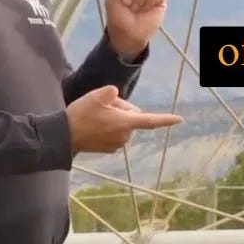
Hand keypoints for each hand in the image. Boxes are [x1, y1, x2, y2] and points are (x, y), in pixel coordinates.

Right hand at [66, 85, 182, 152]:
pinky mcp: (110, 149)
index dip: (166, 119)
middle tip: (102, 107)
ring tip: (96, 117)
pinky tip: (94, 126)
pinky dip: (109, 128)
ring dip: (115, 119)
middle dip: (122, 110)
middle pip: (132, 117)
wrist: (63, 136)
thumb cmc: (81, 115)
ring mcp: (118, 144)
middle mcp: (125, 136)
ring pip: (123, 125)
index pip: (150, 121)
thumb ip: (112, 93)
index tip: (180, 120)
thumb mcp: (96, 96)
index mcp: (125, 123)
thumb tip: (118, 96)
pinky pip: (116, 133)